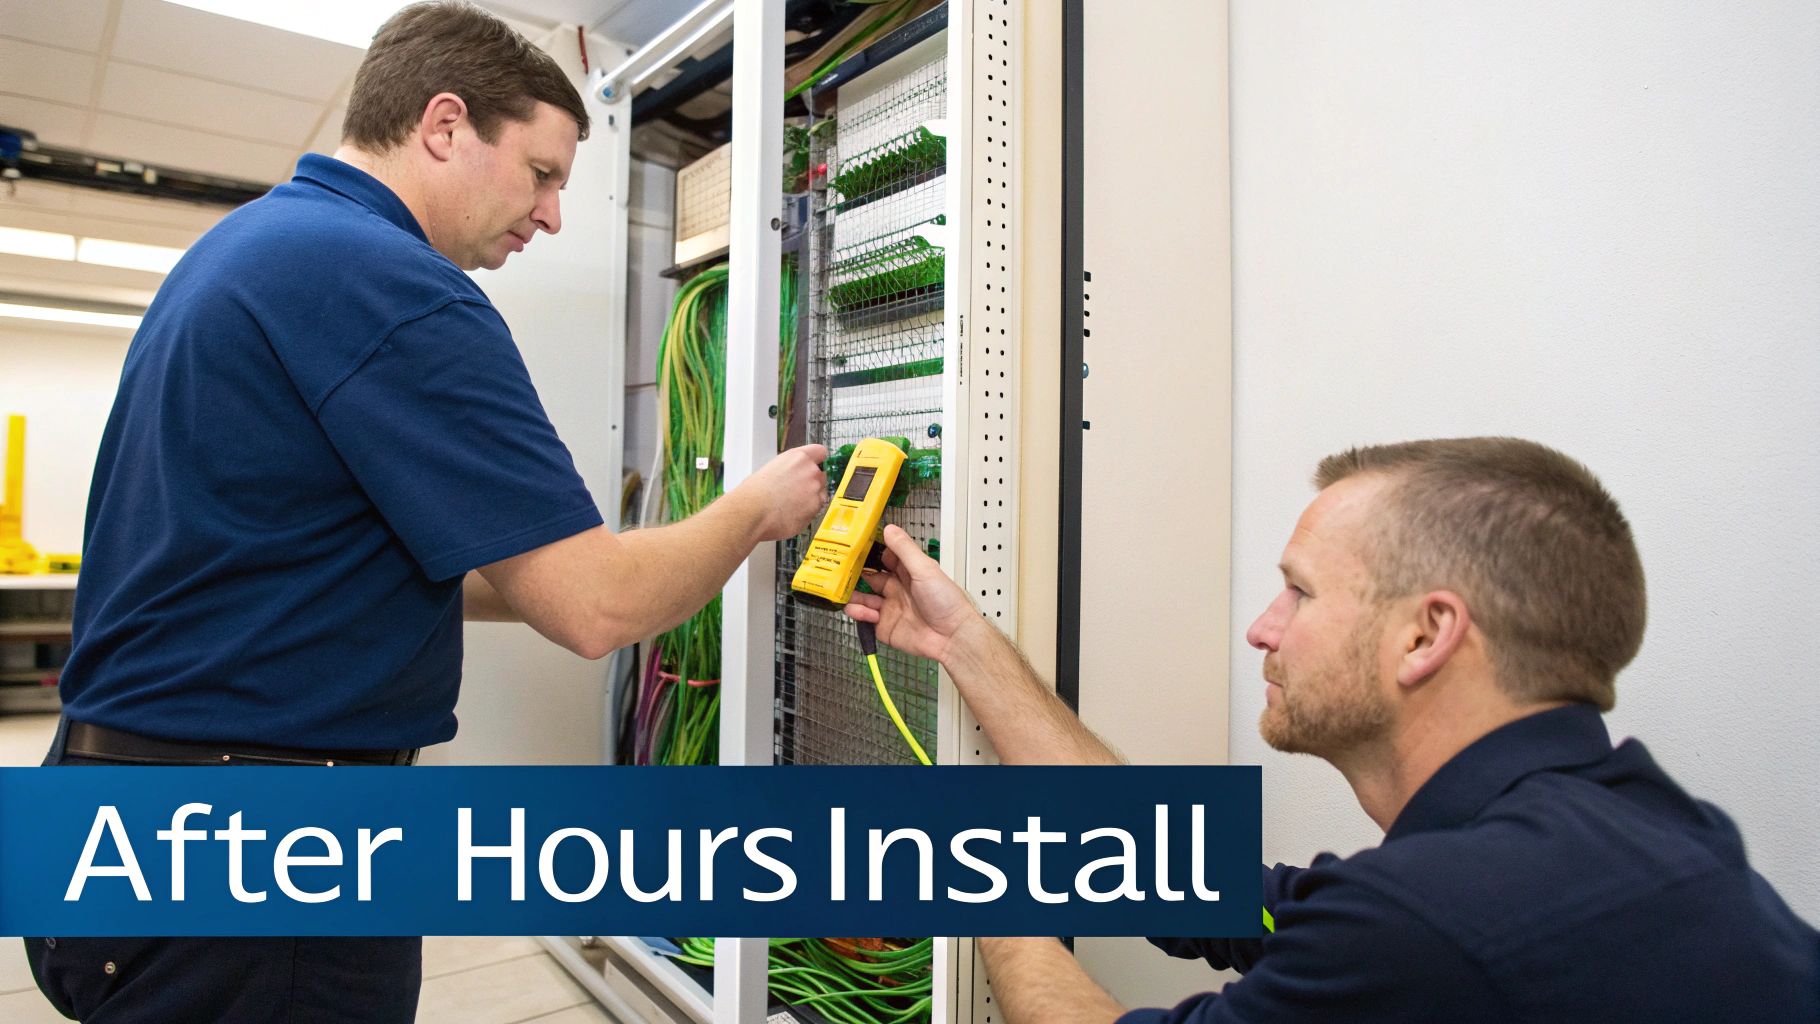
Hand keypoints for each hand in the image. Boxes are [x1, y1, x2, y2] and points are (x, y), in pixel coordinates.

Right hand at [736, 444, 828, 540]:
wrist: (753, 511)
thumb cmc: (755, 492)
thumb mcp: (771, 468)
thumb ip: (788, 468)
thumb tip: (791, 475)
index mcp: (798, 457)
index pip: (820, 451)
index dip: (817, 460)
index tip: (815, 465)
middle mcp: (810, 470)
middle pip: (821, 474)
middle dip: (812, 482)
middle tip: (796, 490)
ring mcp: (815, 489)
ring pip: (820, 492)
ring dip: (811, 497)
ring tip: (791, 504)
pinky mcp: (816, 507)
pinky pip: (817, 508)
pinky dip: (808, 511)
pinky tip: (792, 513)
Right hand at [844, 524, 986, 665]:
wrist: (951, 637)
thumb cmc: (946, 601)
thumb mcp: (924, 569)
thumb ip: (904, 550)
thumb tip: (890, 528)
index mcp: (907, 572)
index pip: (884, 557)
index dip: (869, 551)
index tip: (853, 545)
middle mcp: (897, 588)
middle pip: (869, 577)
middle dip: (855, 573)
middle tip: (840, 569)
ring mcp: (889, 607)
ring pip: (863, 597)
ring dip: (853, 594)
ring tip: (845, 592)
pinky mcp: (884, 626)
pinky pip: (864, 617)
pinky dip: (859, 613)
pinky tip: (862, 611)